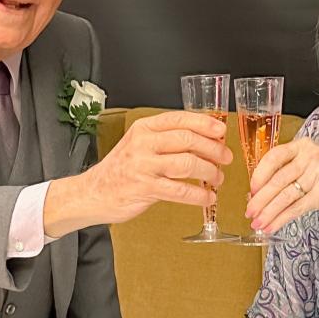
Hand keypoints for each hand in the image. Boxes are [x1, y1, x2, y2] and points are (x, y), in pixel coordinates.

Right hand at [48, 112, 231, 235]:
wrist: (93, 193)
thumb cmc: (121, 170)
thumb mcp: (139, 145)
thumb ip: (165, 140)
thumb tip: (203, 140)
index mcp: (144, 128)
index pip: (180, 119)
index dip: (205, 124)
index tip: (221, 131)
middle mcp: (144, 144)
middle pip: (188, 140)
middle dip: (213, 150)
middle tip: (225, 158)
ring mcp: (144, 166)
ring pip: (187, 164)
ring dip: (209, 172)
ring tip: (217, 178)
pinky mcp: (145, 188)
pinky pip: (180, 191)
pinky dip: (199, 195)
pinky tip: (207, 197)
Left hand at [246, 139, 318, 236]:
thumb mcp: (308, 165)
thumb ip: (286, 172)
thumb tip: (255, 194)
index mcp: (303, 146)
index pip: (274, 157)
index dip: (259, 175)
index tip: (250, 190)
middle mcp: (311, 156)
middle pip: (278, 179)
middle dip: (260, 199)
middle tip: (249, 212)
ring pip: (285, 196)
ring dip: (268, 212)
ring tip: (257, 224)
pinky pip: (296, 208)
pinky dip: (281, 219)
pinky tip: (271, 227)